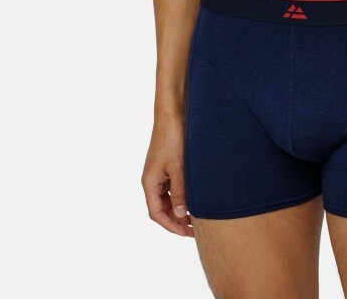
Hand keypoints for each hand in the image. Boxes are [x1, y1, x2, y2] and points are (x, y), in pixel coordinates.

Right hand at [141, 117, 193, 236]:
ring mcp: (158, 172)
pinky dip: (180, 195)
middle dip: (176, 220)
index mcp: (149, 182)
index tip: (186, 233)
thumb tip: (180, 215)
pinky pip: (171, 187)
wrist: (172, 114)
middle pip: (161, 208)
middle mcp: (151, 179)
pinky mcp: (165, 165)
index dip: (171, 226)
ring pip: (166, 198)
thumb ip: (179, 193)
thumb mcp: (178, 169)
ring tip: (196, 217)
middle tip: (194, 229)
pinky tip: (193, 199)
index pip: (156, 213)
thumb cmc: (173, 139)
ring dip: (179, 208)